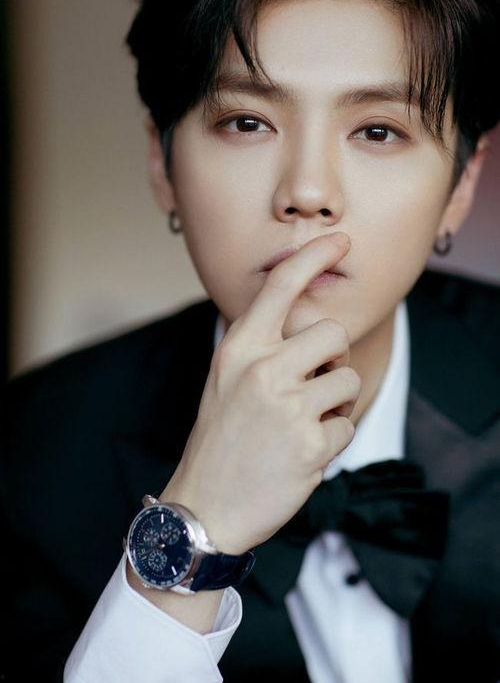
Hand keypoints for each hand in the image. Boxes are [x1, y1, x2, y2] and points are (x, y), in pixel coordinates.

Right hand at [161, 232, 360, 553]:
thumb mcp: (225, 380)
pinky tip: (302, 452)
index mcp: (239, 348)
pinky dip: (333, 439)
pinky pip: (348, 425)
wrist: (205, 509)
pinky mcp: (311, 444)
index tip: (341, 241)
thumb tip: (307, 322)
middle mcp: (262, 369)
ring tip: (304, 423)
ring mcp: (288, 406)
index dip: (314, 256)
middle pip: (332, 332)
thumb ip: (261, 348)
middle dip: (332, 359)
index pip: (280, 286)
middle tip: (313, 383)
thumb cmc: (219, 441)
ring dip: (335, 403)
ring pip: (347, 379)